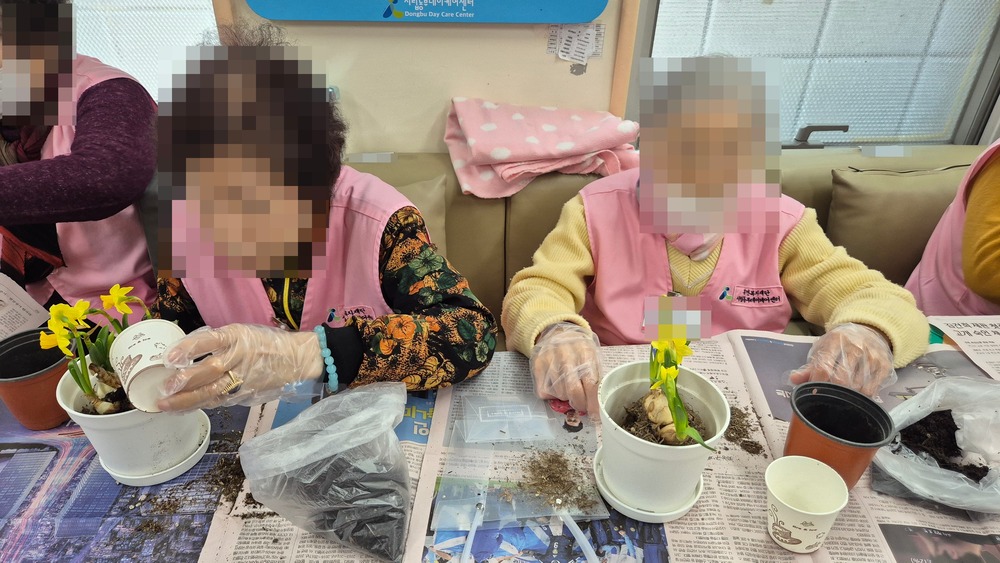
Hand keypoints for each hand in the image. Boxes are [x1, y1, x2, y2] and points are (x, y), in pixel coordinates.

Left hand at [157, 324, 323, 411]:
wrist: (297, 358)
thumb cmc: (266, 342)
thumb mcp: (244, 332)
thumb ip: (219, 341)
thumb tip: (186, 352)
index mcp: (238, 336)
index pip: (210, 341)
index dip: (189, 348)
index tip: (170, 357)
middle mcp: (240, 356)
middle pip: (210, 370)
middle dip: (185, 380)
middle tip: (163, 388)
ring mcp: (243, 378)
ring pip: (213, 390)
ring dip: (188, 399)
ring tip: (166, 404)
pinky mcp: (246, 393)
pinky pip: (220, 400)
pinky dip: (201, 404)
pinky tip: (184, 408)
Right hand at [529, 322, 600, 413]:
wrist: (556, 331)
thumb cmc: (579, 349)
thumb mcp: (592, 357)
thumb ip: (595, 377)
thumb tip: (596, 405)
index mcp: (585, 352)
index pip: (591, 383)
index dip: (593, 403)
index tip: (596, 415)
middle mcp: (566, 354)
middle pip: (573, 391)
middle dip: (579, 404)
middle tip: (581, 405)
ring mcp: (549, 359)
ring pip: (558, 393)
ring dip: (565, 397)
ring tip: (567, 386)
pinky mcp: (537, 365)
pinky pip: (544, 392)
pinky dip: (551, 394)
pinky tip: (555, 384)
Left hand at [789, 323, 895, 396]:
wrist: (869, 330)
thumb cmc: (841, 343)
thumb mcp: (824, 348)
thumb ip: (809, 366)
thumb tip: (793, 380)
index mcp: (836, 340)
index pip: (823, 367)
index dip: (816, 383)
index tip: (813, 393)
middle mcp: (856, 346)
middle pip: (842, 378)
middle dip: (832, 391)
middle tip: (828, 397)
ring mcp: (872, 356)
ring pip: (857, 386)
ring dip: (847, 396)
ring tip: (841, 397)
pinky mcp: (884, 365)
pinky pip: (872, 389)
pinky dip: (862, 396)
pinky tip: (855, 395)